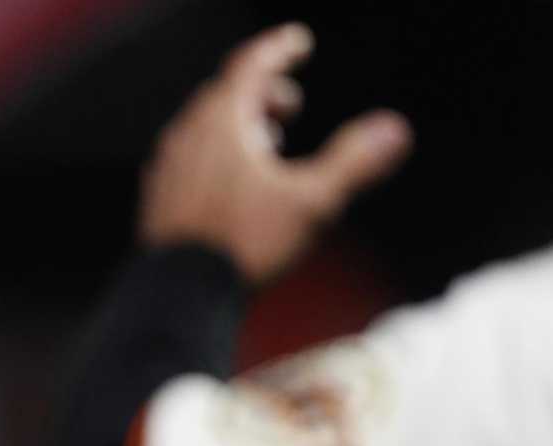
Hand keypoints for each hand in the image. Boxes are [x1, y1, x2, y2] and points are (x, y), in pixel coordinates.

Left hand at [138, 22, 411, 285]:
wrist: (180, 296)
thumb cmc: (243, 247)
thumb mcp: (312, 203)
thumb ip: (353, 163)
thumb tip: (393, 130)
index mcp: (222, 124)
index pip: (251, 66)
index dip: (278, 49)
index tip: (298, 42)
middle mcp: (187, 137)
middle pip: (225, 95)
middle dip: (262, 92)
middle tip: (291, 106)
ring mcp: (168, 168)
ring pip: (203, 127)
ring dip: (238, 125)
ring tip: (266, 144)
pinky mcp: (158, 199)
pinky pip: (187, 160)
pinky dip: (214, 155)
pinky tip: (230, 181)